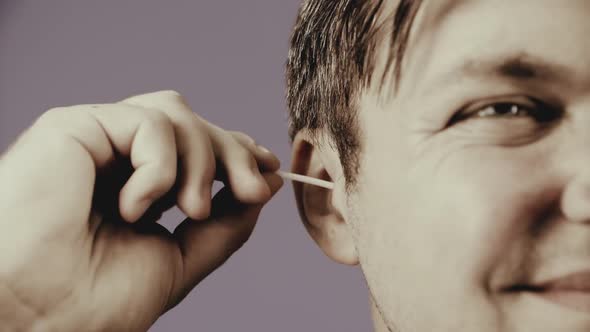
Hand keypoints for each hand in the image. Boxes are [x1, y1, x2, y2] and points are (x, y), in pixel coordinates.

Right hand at [0, 91, 282, 330]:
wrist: (36, 319)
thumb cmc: (93, 301)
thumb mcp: (181, 260)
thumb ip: (227, 223)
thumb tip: (267, 184)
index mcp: (137, 187)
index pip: (197, 147)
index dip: (236, 150)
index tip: (268, 170)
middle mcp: (116, 159)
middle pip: (194, 123)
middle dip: (234, 153)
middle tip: (251, 191)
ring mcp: (96, 141)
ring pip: (176, 113)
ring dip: (202, 159)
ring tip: (192, 210)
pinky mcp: (75, 126)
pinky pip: (148, 122)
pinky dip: (160, 164)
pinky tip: (138, 206)